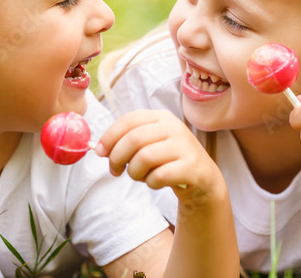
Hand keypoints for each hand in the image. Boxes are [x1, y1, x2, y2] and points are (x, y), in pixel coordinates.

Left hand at [94, 109, 221, 201]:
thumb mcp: (149, 144)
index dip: (110, 136)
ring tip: (139, 176)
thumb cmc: (168, 160)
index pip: (129, 120)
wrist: (202, 179)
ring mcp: (184, 146)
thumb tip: (98, 148)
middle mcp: (174, 127)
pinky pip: (159, 176)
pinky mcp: (191, 166)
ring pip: (144, 158)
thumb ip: (126, 141)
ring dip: (134, 172)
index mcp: (161, 117)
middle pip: (134, 139)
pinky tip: (155, 182)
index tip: (100, 152)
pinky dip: (151, 183)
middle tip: (114, 171)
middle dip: (117, 158)